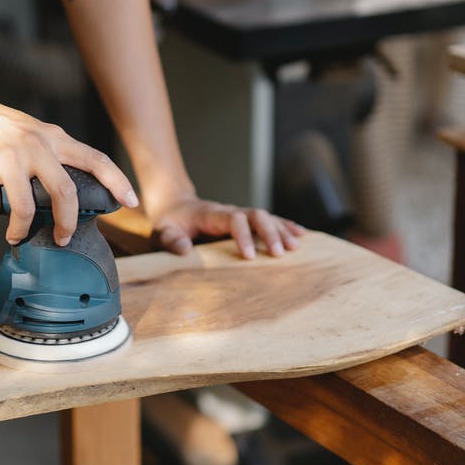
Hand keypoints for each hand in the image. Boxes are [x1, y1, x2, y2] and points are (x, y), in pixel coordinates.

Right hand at [0, 79, 137, 245]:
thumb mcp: (31, 131)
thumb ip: (49, 154)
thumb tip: (63, 189)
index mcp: (53, 137)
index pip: (95, 159)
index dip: (117, 181)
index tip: (131, 201)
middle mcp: (35, 145)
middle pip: (64, 193)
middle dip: (66, 224)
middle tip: (62, 238)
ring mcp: (8, 156)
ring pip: (25, 208)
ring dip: (20, 230)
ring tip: (15, 236)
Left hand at [148, 196, 306, 258]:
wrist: (176, 207)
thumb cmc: (170, 222)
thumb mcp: (163, 231)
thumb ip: (171, 239)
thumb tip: (184, 250)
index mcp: (212, 214)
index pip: (233, 219)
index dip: (243, 235)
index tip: (249, 256)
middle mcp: (230, 211)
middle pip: (256, 215)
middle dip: (269, 233)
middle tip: (280, 254)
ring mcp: (240, 215)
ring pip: (266, 217)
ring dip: (281, 231)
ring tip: (295, 247)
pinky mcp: (246, 221)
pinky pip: (269, 220)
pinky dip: (285, 226)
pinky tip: (301, 235)